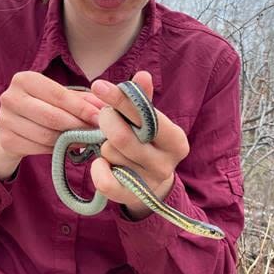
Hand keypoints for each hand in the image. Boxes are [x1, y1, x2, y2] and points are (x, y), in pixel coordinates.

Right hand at [0, 72, 102, 179]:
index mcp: (24, 79)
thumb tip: (106, 106)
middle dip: (77, 125)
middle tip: (95, 132)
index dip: (80, 107)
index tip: (100, 117)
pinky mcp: (6, 140)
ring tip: (84, 140)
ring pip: (45, 135)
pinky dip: (56, 149)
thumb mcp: (60, 98)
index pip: (57, 94)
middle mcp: (10, 97)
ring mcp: (4, 120)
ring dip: (69, 140)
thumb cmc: (42, 106)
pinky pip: (38, 148)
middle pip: (51, 116)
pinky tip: (67, 147)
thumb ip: (82, 100)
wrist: (13, 125)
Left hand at [90, 71, 189, 219]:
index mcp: (176, 141)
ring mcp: (148, 184)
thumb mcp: (149, 120)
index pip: (146, 116)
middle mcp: (166, 164)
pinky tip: (101, 162)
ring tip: (112, 145)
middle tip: (104, 117)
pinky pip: (104, 181)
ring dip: (103, 145)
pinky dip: (97, 168)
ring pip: (110, 154)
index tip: (99, 86)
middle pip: (122, 136)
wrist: (152, 184)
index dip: (121, 99)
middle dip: (106, 121)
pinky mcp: (129, 198)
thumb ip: (143, 99)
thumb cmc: (148, 142)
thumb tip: (142, 75)